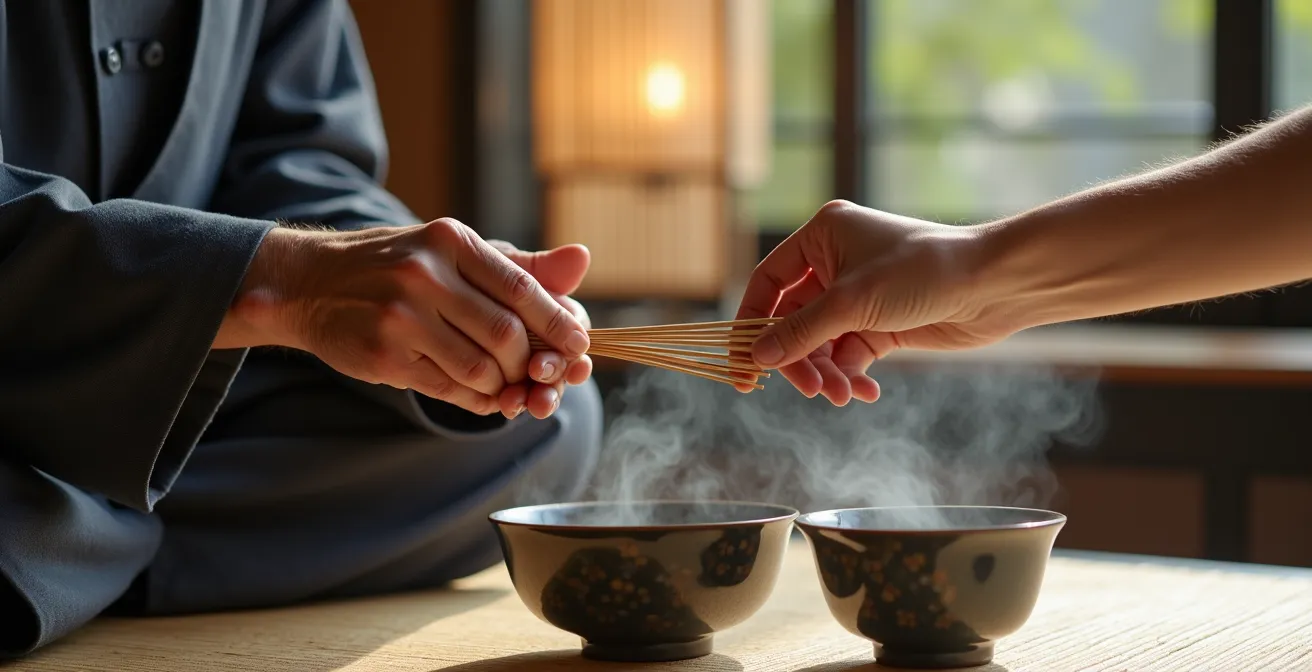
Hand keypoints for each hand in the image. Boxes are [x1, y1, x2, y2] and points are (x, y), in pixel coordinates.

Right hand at [220, 219, 589, 415]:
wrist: (311, 284)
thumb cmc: (398, 265)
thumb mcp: (454, 251)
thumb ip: (519, 265)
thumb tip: (582, 261)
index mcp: (450, 240)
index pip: (522, 288)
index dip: (558, 323)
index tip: (579, 344)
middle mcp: (424, 274)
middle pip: (507, 335)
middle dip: (532, 362)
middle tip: (539, 372)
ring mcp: (400, 317)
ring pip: (481, 368)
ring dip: (504, 385)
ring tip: (507, 383)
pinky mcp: (384, 356)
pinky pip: (449, 388)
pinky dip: (477, 399)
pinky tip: (483, 395)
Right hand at [735, 200, 1015, 404]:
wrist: (994, 285)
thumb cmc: (924, 272)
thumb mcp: (852, 302)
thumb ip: (800, 332)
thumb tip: (756, 357)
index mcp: (821, 236)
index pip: (767, 282)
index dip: (750, 323)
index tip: (744, 366)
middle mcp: (834, 263)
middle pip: (791, 321)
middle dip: (799, 359)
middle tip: (808, 390)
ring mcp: (857, 296)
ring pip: (819, 344)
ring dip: (826, 373)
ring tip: (843, 396)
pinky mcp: (880, 324)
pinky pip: (848, 356)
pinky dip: (850, 376)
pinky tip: (864, 393)